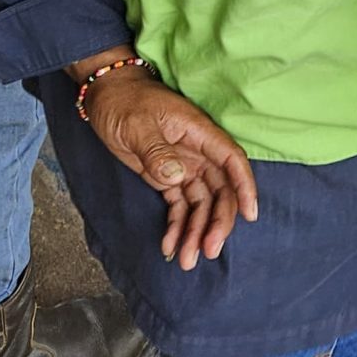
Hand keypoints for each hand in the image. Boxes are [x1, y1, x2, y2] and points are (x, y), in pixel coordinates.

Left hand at [81, 66, 259, 267]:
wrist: (106, 95)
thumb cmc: (124, 103)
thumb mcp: (137, 125)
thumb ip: (157, 151)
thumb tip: (178, 177)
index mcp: (198, 132)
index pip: (231, 160)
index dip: (245, 186)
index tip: (250, 215)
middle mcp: (197, 152)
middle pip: (220, 189)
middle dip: (217, 221)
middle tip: (208, 251)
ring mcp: (183, 165)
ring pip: (201, 203)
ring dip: (197, 231)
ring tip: (187, 260)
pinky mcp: (166, 177)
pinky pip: (179, 205)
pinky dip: (177, 227)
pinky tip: (170, 246)